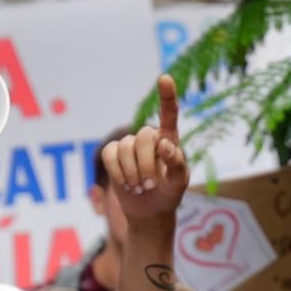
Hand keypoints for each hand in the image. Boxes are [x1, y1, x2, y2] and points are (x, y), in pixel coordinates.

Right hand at [101, 75, 190, 228]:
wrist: (148, 212)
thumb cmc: (168, 194)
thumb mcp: (179, 183)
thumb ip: (177, 163)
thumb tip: (164, 144)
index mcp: (169, 139)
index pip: (169, 114)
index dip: (167, 96)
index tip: (165, 78)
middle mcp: (148, 137)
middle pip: (144, 136)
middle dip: (147, 164)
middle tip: (150, 185)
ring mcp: (129, 144)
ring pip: (125, 147)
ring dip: (133, 173)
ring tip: (140, 188)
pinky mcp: (112, 154)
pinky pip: (110, 154)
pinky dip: (118, 173)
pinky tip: (127, 185)